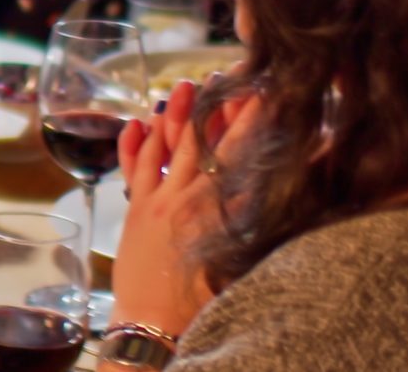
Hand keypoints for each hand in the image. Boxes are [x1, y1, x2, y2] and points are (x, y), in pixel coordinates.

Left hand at [109, 79, 256, 336]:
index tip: (259, 94)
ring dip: (172, 116)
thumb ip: (254, 223)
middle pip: (198, 143)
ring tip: (181, 87)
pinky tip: (135, 124)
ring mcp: (155, 203)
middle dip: (210, 107)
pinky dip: (133, 145)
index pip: (235, 154)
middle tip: (221, 77)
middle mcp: (183, 200)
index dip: (248, 122)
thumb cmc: (202, 306)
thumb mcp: (239, 263)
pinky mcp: (135, 212)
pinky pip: (133, 171)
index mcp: (214, 211)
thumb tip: (274, 190)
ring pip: (163, 149)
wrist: (153, 330)